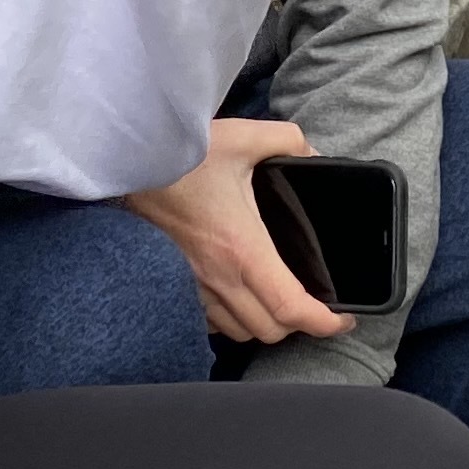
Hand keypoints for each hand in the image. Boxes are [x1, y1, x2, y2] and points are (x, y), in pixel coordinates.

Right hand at [126, 117, 353, 342]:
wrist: (124, 165)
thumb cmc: (180, 157)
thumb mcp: (242, 138)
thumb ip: (289, 141)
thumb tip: (313, 154)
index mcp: (243, 249)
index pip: (291, 308)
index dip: (324, 323)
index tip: (344, 320)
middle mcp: (219, 277)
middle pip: (270, 330)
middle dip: (300, 325)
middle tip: (317, 305)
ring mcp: (194, 286)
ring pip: (240, 331)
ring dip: (266, 324)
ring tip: (281, 302)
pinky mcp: (175, 284)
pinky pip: (211, 321)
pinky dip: (233, 319)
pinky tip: (241, 296)